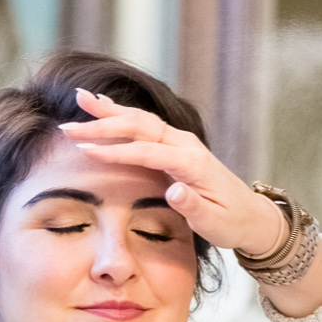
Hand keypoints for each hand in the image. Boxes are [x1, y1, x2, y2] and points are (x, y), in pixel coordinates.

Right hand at [55, 89, 288, 257]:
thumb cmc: (231, 222)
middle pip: (140, 127)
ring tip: (81, 98)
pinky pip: (145, 125)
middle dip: (103, 124)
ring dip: (109, 111)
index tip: (85, 150)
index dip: (115, 151)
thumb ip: (193, 206)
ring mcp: (181, 141)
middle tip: (68, 125)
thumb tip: (174, 191)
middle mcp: (186, 145)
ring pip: (141, 120)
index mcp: (192, 163)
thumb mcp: (214, 222)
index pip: (146, 152)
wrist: (252, 215)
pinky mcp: (176, 144)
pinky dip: (122, 114)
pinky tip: (102, 105)